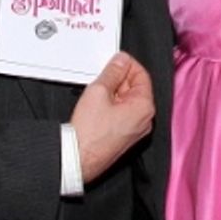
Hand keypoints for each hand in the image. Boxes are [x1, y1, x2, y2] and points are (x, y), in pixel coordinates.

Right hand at [70, 53, 155, 182]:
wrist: (76, 159)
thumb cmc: (88, 134)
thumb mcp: (98, 91)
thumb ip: (112, 72)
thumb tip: (120, 61)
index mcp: (144, 107)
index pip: (142, 75)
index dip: (127, 64)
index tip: (116, 60)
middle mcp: (144, 120)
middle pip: (136, 88)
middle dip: (119, 79)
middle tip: (102, 76)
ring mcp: (135, 131)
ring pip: (128, 101)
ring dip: (113, 92)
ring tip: (97, 93)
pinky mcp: (124, 137)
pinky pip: (123, 114)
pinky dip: (112, 106)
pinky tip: (97, 106)